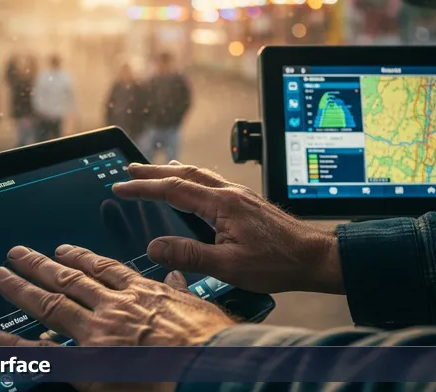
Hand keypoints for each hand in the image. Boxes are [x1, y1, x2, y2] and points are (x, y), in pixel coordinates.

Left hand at [0, 245, 232, 346]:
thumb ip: (181, 291)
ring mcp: (97, 331)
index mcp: (142, 294)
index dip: (80, 259)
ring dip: (21, 288)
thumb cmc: (211, 343)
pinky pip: (40, 352)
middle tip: (18, 254)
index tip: (64, 251)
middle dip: (40, 265)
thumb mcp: (201, 307)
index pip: (104, 270)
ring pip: (50, 303)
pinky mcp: (85, 361)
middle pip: (69, 280)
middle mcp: (114, 306)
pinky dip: (11, 345)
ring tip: (1, 275)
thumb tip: (176, 275)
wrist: (208, 365)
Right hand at [111, 161, 342, 294]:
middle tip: (129, 169)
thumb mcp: (229, 266)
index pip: (173, 190)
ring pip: (199, 175)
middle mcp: (230, 193)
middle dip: (153, 172)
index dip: (144, 187)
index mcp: (222, 204)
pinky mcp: (247, 203)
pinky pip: (212, 182)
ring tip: (155, 172)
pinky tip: (193, 187)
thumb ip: (190, 256)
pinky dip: (192, 179)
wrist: (314, 257)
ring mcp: (240, 195)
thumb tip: (155, 248)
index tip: (121, 186)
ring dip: (172, 172)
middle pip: (184, 174)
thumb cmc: (277, 263)